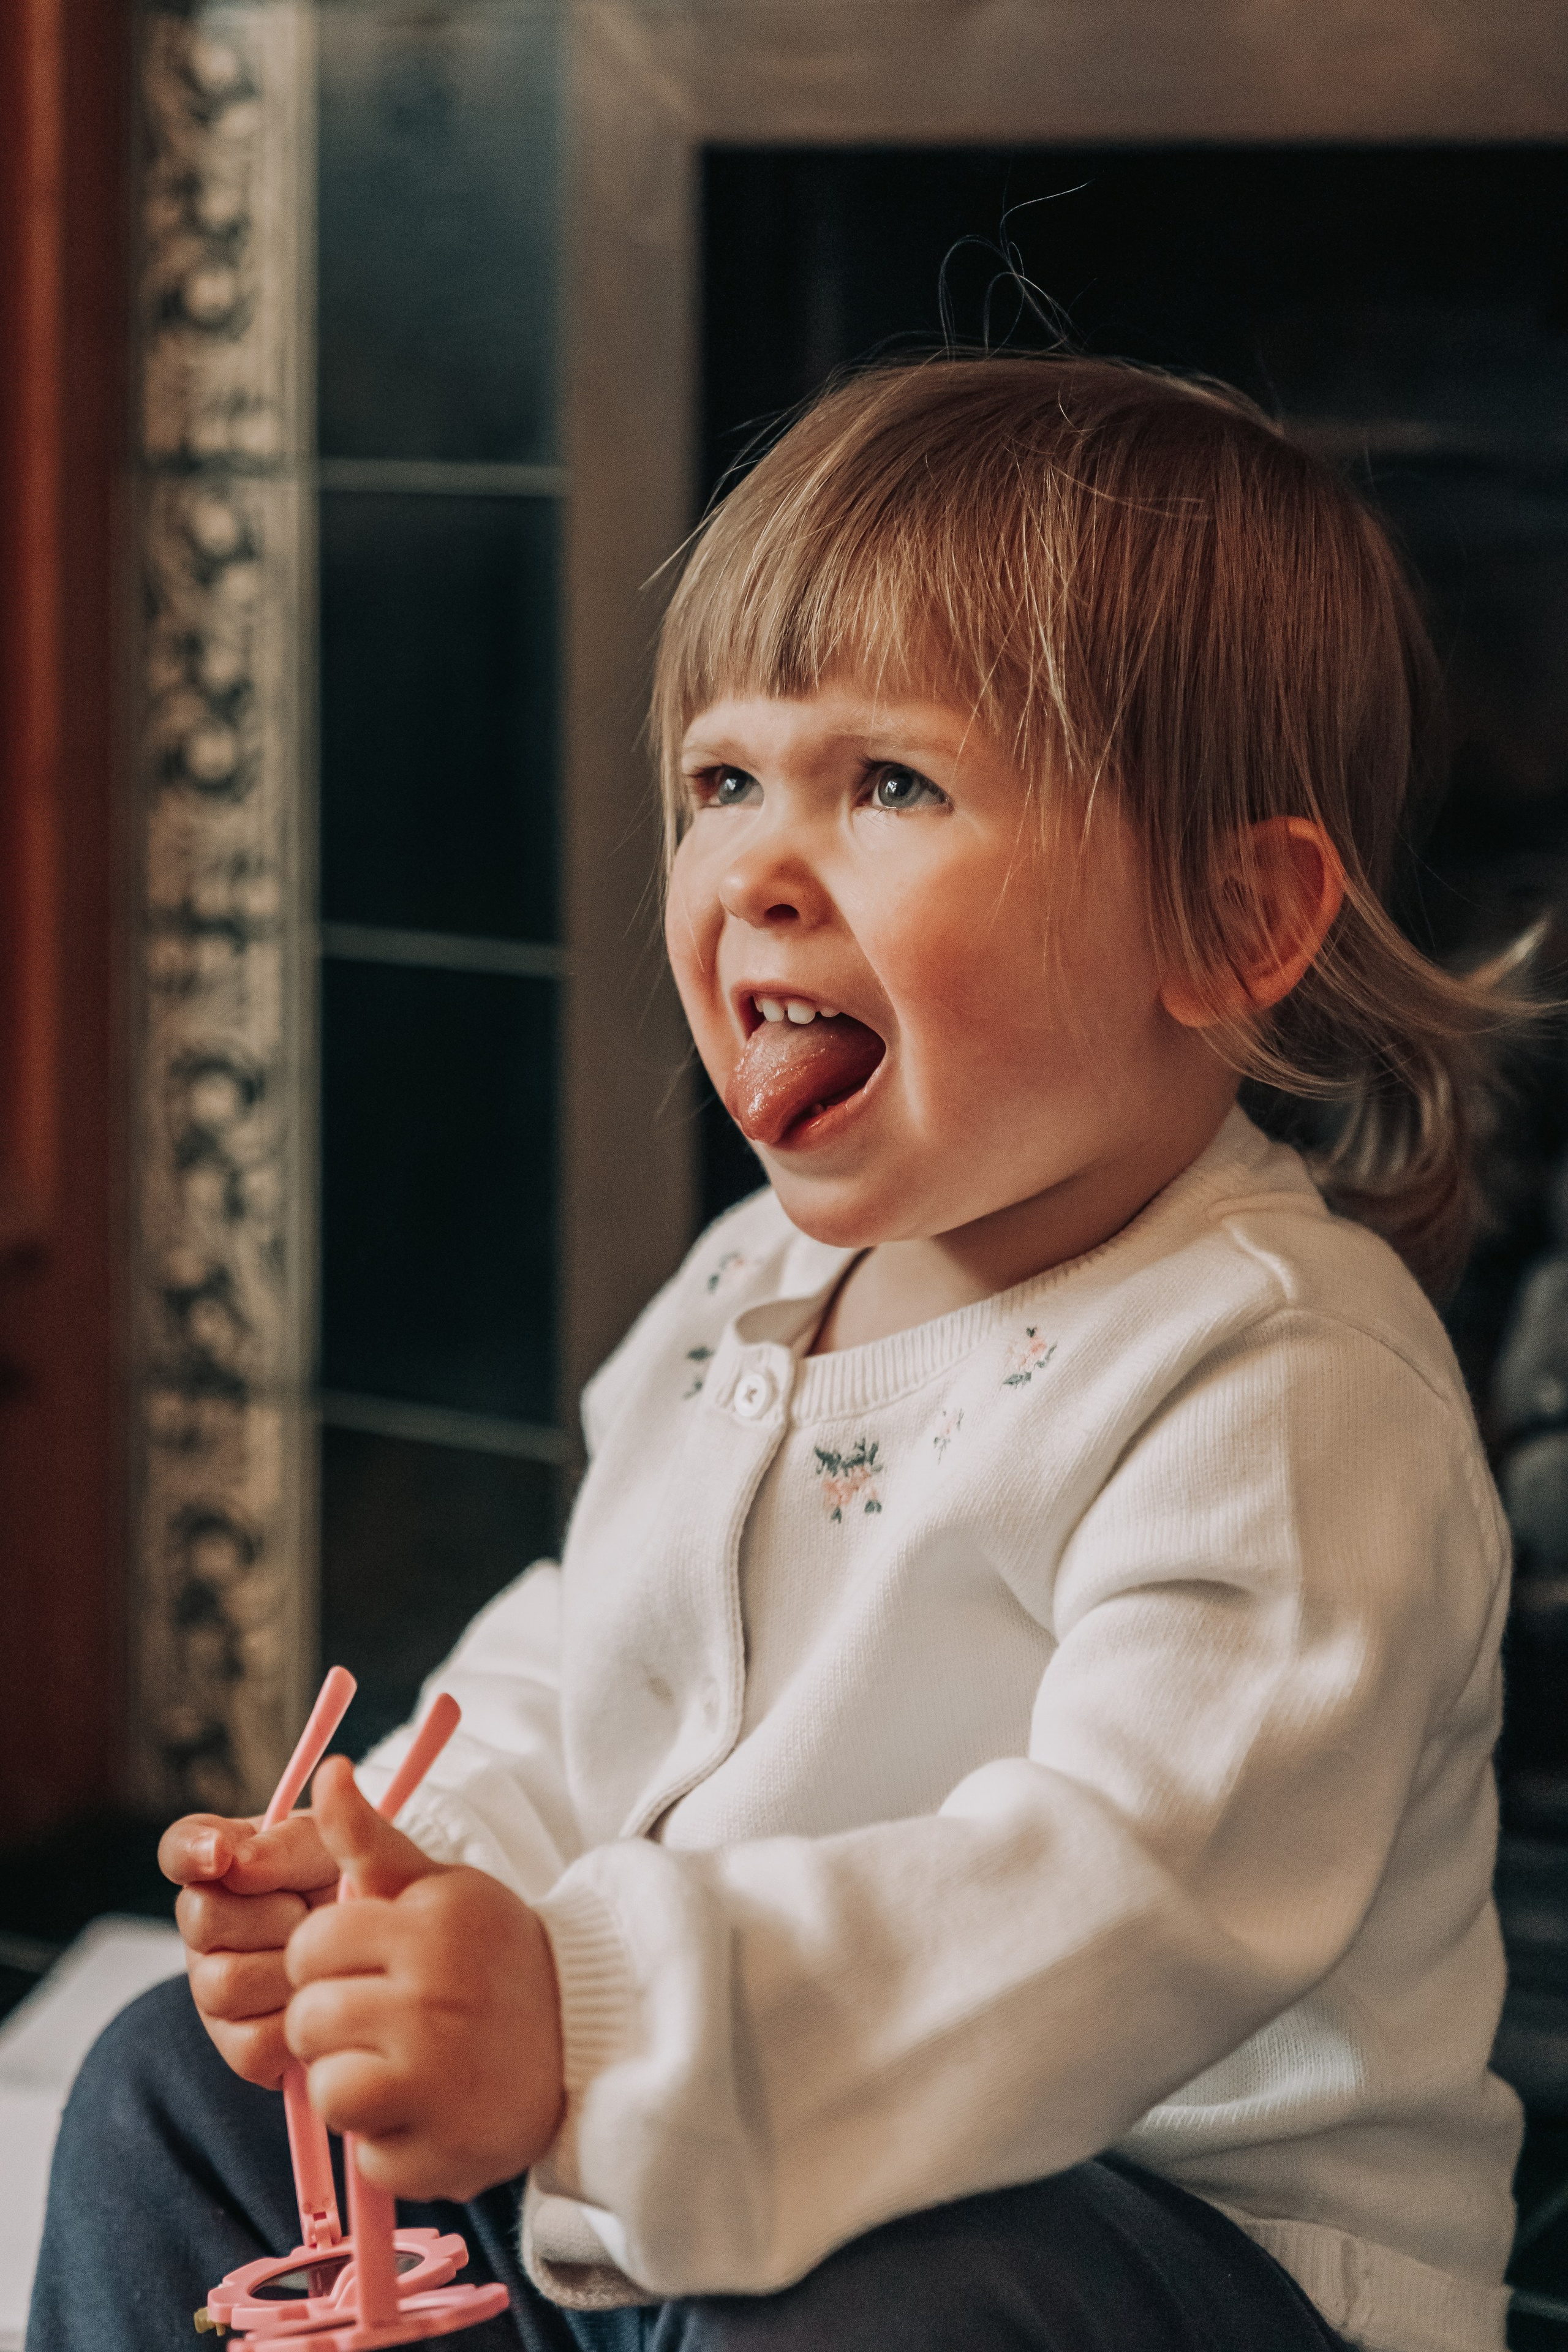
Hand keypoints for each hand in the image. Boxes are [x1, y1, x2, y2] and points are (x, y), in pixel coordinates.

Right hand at [160, 1807, 340, 2084]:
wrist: (396, 1956)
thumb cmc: (361, 1888)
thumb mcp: (341, 1852)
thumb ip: (291, 1842)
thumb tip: (236, 1863)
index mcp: (228, 1862)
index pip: (182, 1847)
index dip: (192, 1851)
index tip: (221, 1854)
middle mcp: (208, 1925)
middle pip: (203, 1917)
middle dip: (273, 1912)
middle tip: (314, 1910)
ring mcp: (215, 1989)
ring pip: (225, 1983)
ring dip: (289, 1967)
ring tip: (327, 1954)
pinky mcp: (240, 2048)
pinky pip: (252, 2042)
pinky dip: (298, 2020)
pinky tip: (323, 1996)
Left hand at [284, 1756, 565, 2201]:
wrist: (591, 2037)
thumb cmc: (496, 1956)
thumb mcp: (444, 1889)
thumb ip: (371, 1840)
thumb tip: (325, 1771)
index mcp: (429, 1931)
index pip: (309, 1946)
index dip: (325, 1959)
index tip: (363, 1964)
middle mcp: (432, 2003)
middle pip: (308, 2021)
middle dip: (332, 2022)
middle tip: (381, 2017)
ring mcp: (439, 2083)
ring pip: (327, 2091)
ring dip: (353, 2085)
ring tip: (401, 2066)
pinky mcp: (443, 2155)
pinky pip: (367, 2156)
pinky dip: (391, 2141)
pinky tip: (431, 2111)